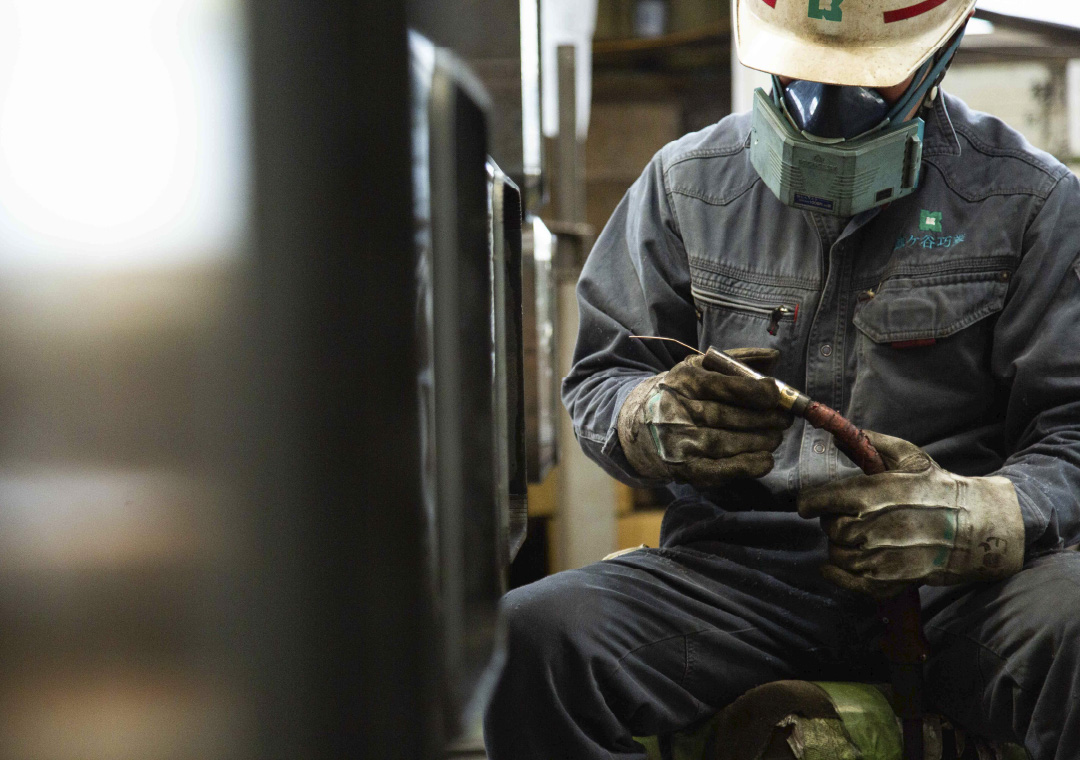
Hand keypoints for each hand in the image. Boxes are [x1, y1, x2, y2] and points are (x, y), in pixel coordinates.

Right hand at [617, 348, 792, 485]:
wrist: (639, 425)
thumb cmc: (682, 393)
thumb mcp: (700, 369)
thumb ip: (737, 362)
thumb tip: (774, 357)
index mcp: (683, 381)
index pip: (720, 386)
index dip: (752, 391)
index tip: (775, 393)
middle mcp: (676, 411)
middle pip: (725, 416)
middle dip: (763, 419)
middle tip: (784, 419)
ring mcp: (677, 442)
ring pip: (724, 443)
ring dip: (759, 442)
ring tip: (775, 437)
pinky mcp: (683, 467)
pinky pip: (718, 470)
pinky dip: (746, 466)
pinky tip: (765, 460)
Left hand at [797, 430, 1024, 597]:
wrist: (980, 526)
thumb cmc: (941, 488)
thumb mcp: (909, 456)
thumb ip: (870, 443)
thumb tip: (835, 435)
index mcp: (872, 494)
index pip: (819, 501)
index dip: (810, 502)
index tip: (809, 505)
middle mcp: (872, 526)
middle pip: (830, 528)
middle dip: (833, 522)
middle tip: (848, 518)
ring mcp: (881, 557)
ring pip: (837, 554)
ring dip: (840, 547)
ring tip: (855, 539)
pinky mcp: (891, 580)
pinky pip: (850, 582)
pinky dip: (838, 575)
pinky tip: (836, 567)